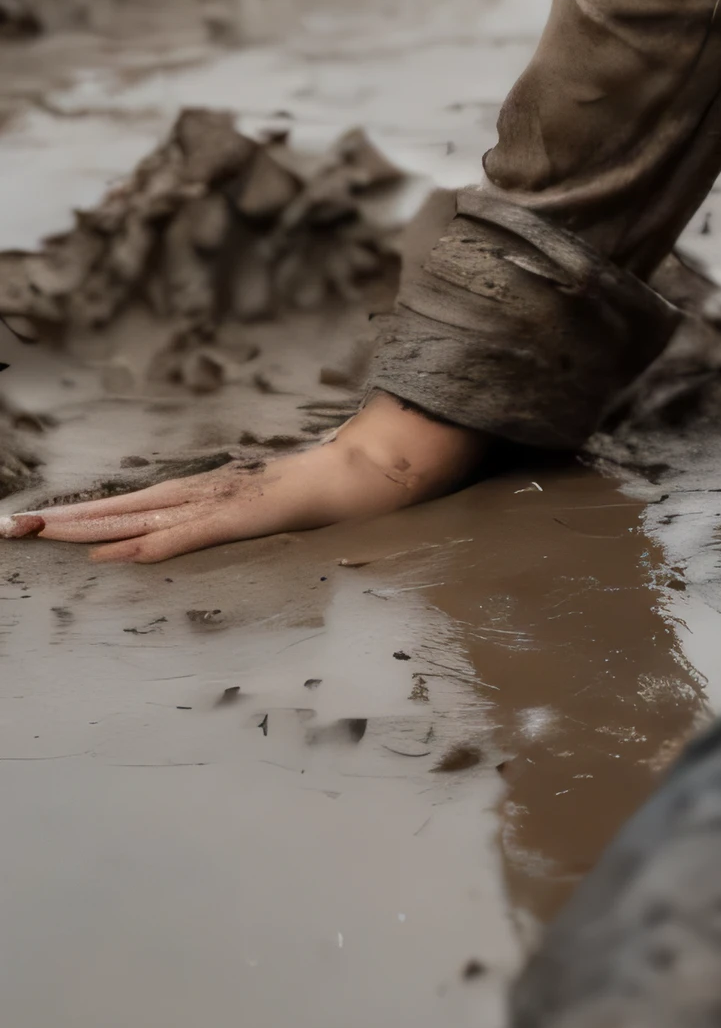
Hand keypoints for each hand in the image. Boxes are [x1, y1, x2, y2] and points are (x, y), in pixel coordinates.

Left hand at [2, 393, 492, 564]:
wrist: (377, 471)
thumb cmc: (325, 494)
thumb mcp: (264, 515)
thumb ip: (231, 524)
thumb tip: (189, 541)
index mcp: (207, 495)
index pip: (134, 508)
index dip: (85, 517)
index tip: (38, 525)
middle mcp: (209, 493)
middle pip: (126, 508)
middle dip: (69, 519)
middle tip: (15, 528)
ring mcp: (230, 501)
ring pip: (150, 517)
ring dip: (97, 528)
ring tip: (48, 535)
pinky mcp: (253, 513)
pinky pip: (199, 534)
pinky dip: (160, 544)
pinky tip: (124, 556)